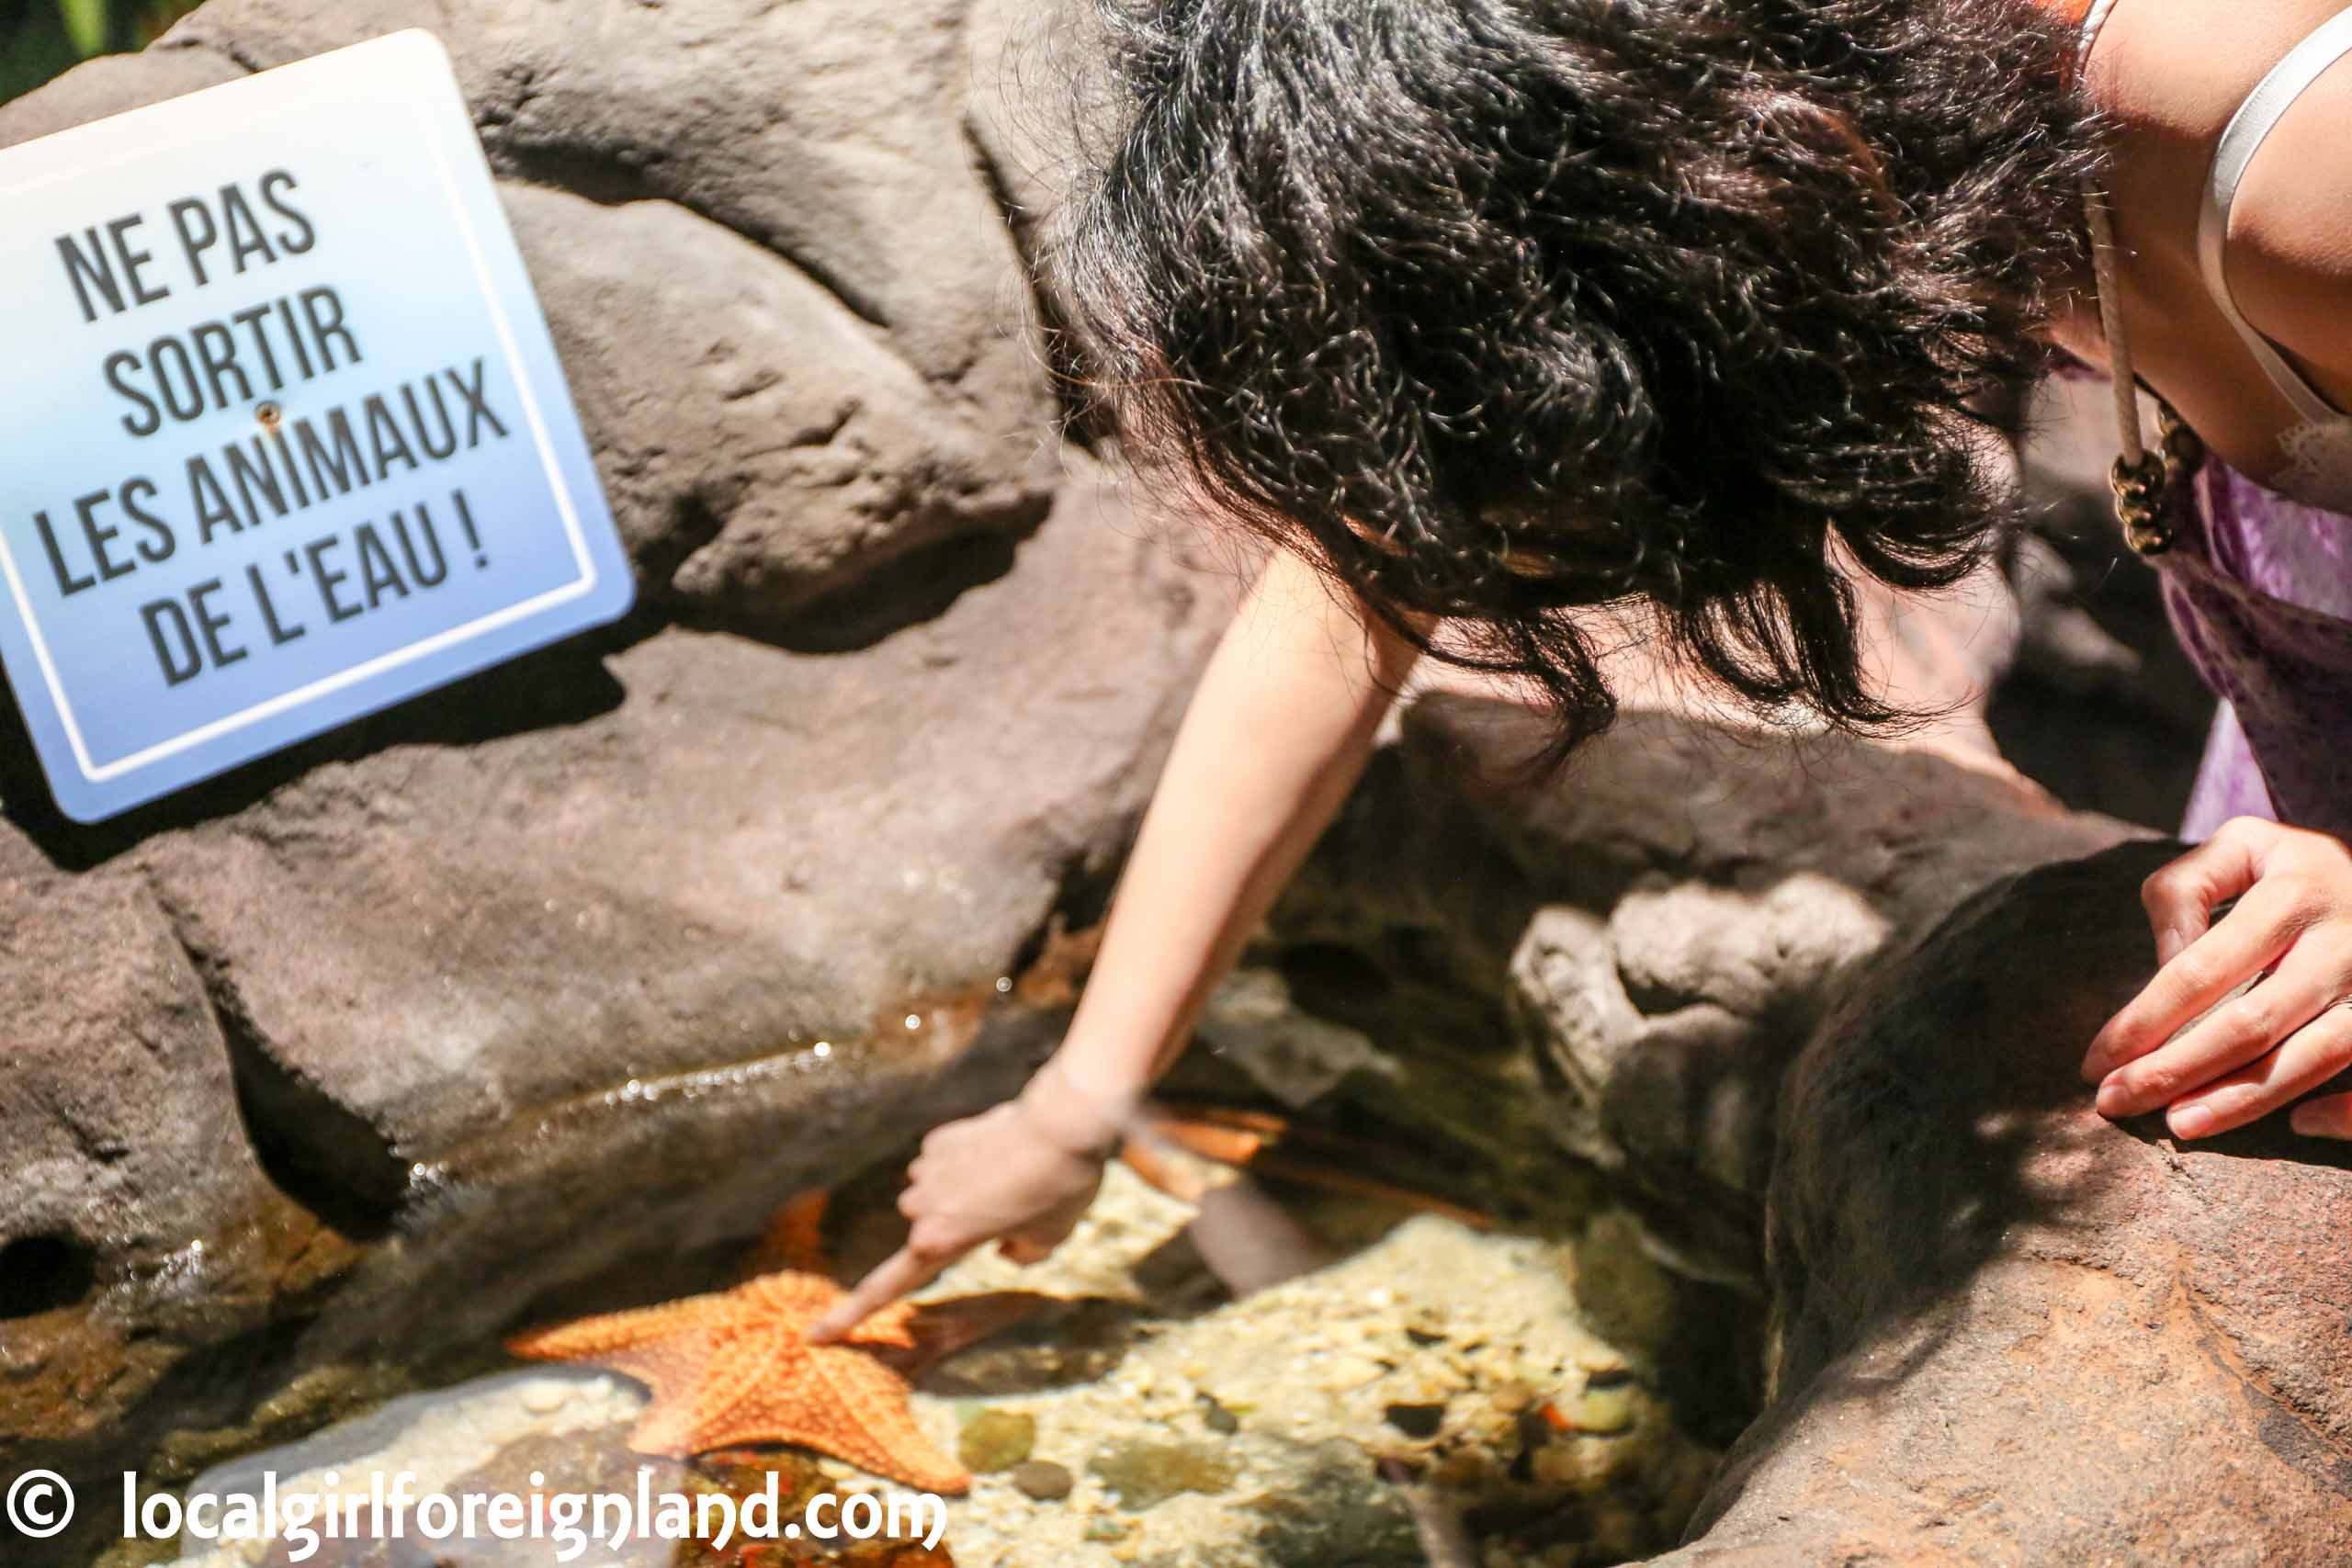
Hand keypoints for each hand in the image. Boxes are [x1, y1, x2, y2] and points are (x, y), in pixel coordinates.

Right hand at [805, 1060, 1128, 1341]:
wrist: (1061, 1123)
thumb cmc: (1058, 1189)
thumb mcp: (1049, 1240)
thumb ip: (1019, 1254)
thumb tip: (1006, 1244)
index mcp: (940, 1244)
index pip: (884, 1289)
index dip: (847, 1317)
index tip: (814, 1336)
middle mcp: (920, 1210)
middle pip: (930, 1235)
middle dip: (962, 1231)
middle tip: (1014, 1211)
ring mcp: (925, 1171)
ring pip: (935, 1197)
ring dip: (963, 1194)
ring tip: (1012, 1178)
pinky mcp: (938, 1141)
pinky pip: (944, 1163)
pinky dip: (966, 1164)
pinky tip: (999, 1152)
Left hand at [2082, 817, 2351, 1139]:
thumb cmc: (2292, 867)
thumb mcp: (2237, 848)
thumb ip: (2184, 892)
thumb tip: (2163, 966)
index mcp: (2291, 898)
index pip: (2201, 972)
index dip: (2143, 1021)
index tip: (2096, 1062)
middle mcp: (2344, 946)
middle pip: (2251, 1023)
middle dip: (2175, 1070)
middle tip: (2116, 1103)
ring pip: (2313, 1058)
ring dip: (2241, 1100)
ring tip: (2178, 1124)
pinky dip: (2347, 1111)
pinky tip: (2298, 1125)